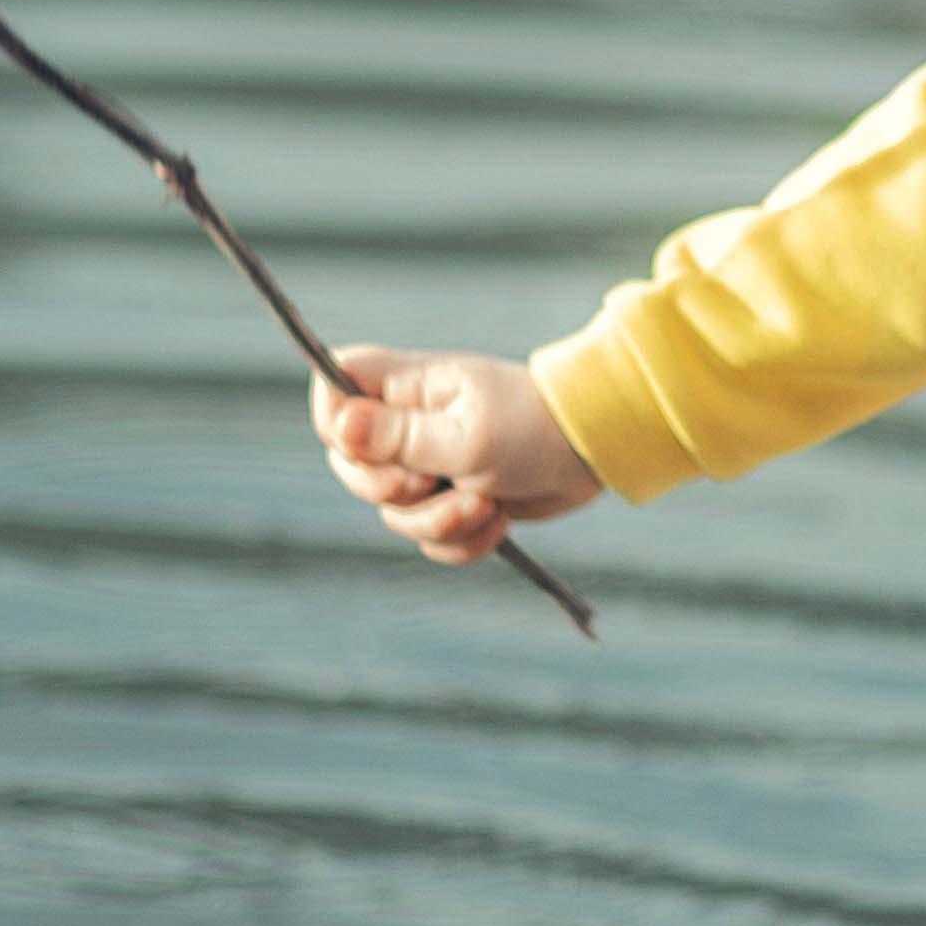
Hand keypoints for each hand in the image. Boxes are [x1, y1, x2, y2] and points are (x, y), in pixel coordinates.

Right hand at [310, 346, 605, 565]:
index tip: (366, 446)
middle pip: (350, 465)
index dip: (334, 422)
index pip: (333, 384)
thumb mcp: (465, 436)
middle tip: (435, 482)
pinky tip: (497, 521)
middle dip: (393, 491)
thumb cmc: (533, 427)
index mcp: (405, 387)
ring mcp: (427, 462)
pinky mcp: (451, 499)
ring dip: (439, 521)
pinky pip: (427, 537)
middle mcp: (407, 422)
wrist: (592, 453)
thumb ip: (399, 436)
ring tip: (486, 503)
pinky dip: (460, 540)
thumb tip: (339, 426)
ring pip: (392, 512)